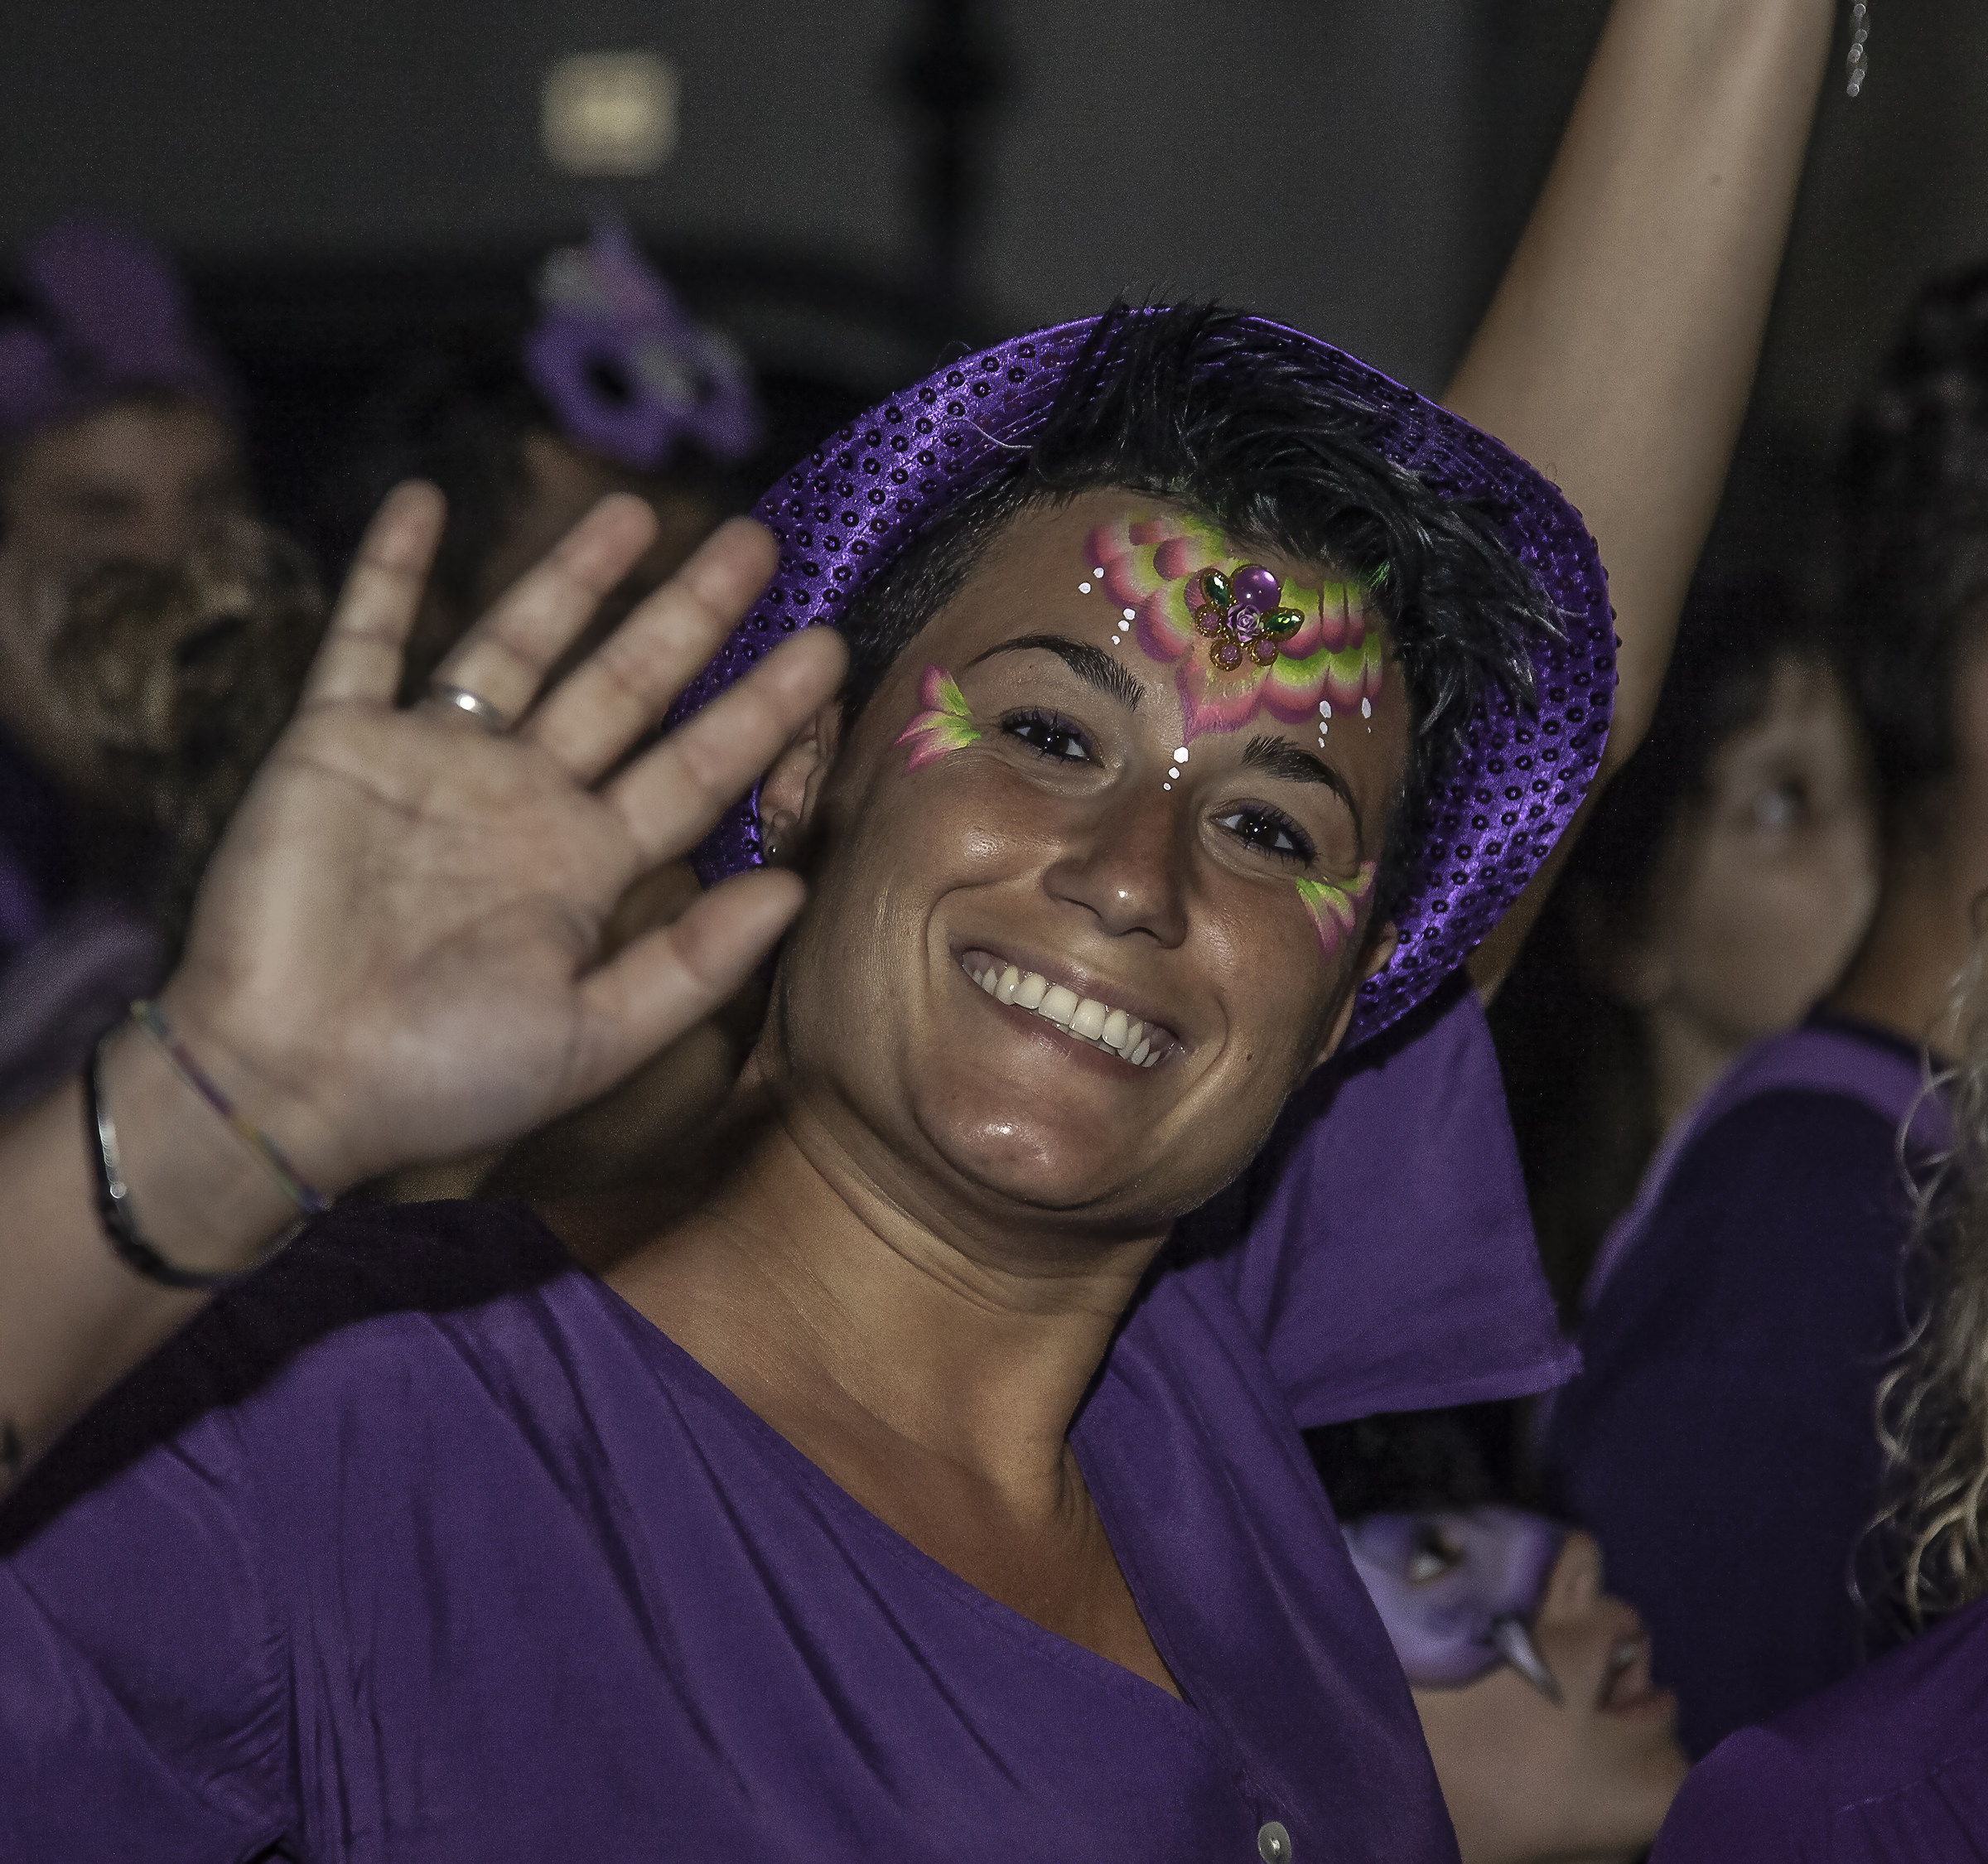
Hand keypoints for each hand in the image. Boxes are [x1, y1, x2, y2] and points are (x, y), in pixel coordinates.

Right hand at [157, 483, 843, 1194]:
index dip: (763, 710)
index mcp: (586, 868)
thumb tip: (795, 889)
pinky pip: (364, 639)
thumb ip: (693, 965)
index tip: (828, 645)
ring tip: (636, 511)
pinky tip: (423, 499)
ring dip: (572, 576)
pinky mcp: (335, 743)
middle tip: (758, 543)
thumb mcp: (591, 1037)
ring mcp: (431, 764)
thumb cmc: (440, 1078)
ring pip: (516, 646)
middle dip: (691, 616)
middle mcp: (521, 802)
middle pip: (626, 686)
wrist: (284, 1083)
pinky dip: (388, 571)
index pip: (696, 769)